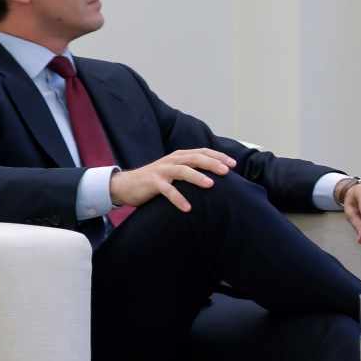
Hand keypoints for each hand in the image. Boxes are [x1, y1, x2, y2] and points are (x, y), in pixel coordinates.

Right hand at [110, 148, 235, 212]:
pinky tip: (188, 208)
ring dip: (197, 177)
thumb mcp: (175, 170)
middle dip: (212, 163)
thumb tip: (215, 177)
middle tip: (227, 171)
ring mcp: (162, 170)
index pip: (202, 152)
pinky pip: (167, 190)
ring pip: (182, 170)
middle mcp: (172, 160)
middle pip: (195, 158)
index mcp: (180, 156)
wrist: (126, 184)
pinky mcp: (153, 183)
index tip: (234, 164)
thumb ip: (191, 169)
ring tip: (211, 185)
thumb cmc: (157, 179)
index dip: (218, 156)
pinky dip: (178, 199)